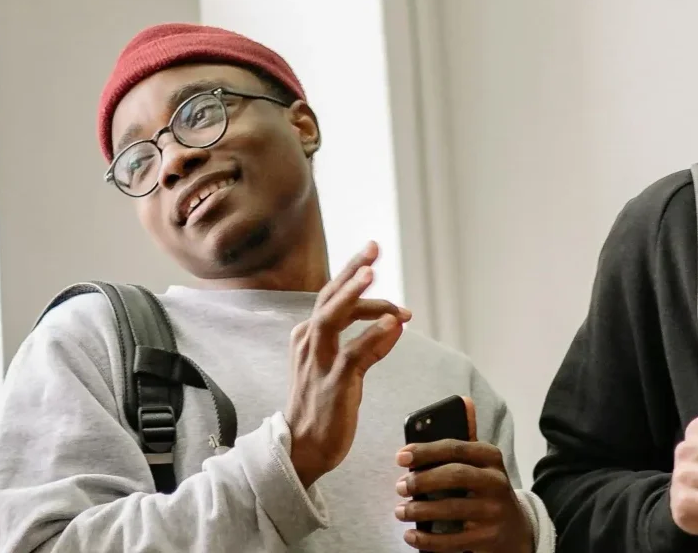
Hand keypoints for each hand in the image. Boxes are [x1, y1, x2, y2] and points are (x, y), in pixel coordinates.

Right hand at [286, 242, 410, 487]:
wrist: (301, 450)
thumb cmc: (321, 409)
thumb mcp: (341, 370)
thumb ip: (367, 345)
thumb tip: (395, 324)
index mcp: (307, 337)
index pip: (330, 297)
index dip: (351, 275)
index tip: (371, 256)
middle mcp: (308, 343)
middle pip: (328, 297)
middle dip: (351, 270)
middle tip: (373, 248)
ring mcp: (318, 363)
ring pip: (333, 318)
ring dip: (354, 295)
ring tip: (374, 274)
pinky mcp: (333, 384)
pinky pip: (354, 354)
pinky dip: (373, 336)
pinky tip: (393, 325)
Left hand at [395, 399, 531, 552]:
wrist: (516, 531)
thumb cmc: (486, 490)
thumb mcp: (482, 464)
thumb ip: (466, 440)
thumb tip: (464, 401)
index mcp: (491, 458)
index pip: (456, 448)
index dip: (425, 450)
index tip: (400, 456)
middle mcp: (496, 482)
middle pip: (454, 476)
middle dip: (421, 480)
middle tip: (399, 487)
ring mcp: (494, 512)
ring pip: (451, 508)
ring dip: (419, 511)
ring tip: (400, 511)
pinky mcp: (489, 538)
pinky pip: (453, 540)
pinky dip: (427, 540)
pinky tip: (410, 536)